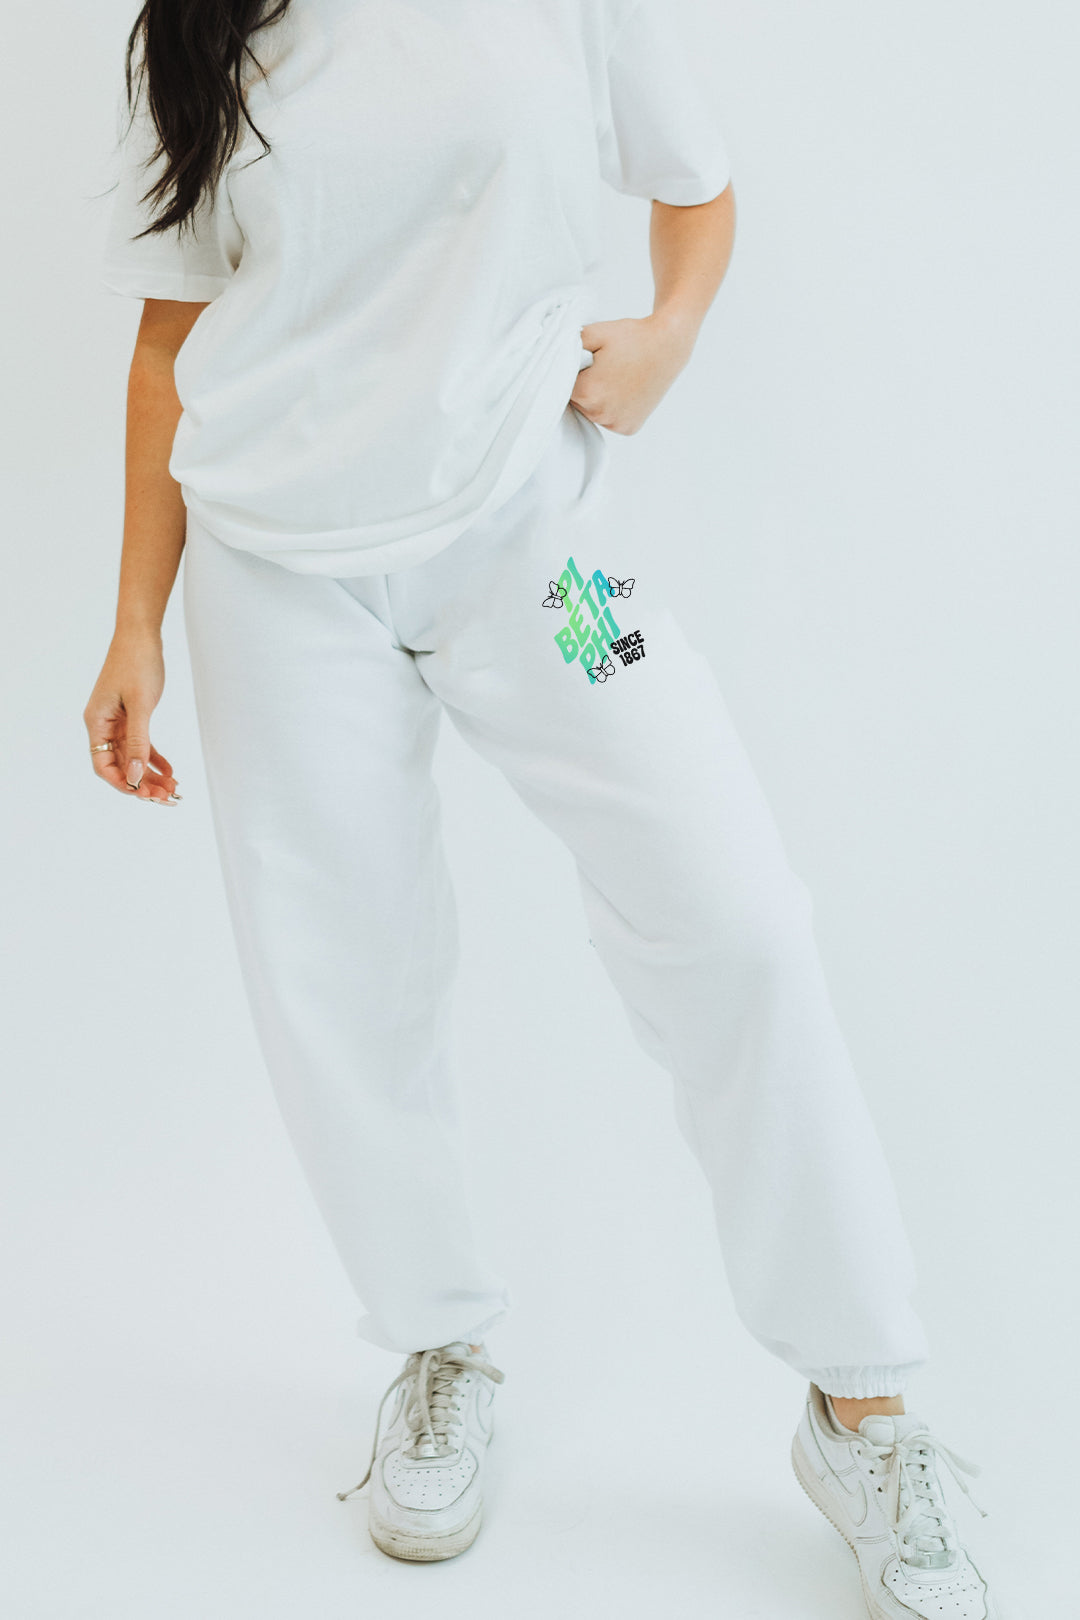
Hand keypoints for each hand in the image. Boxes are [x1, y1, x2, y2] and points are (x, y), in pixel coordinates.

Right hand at [84, 630, 180, 803]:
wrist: (141, 634)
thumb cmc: (136, 663)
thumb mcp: (140, 705)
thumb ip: (139, 742)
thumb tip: (136, 776)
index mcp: (96, 722)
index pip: (103, 765)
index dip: (123, 783)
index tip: (145, 795)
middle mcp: (103, 725)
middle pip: (120, 765)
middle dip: (142, 783)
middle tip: (167, 797)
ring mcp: (117, 721)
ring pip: (133, 757)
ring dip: (151, 774)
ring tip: (173, 788)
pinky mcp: (131, 715)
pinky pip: (142, 744)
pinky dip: (155, 758)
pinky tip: (170, 770)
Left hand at [569, 312, 697, 435]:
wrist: (668, 345)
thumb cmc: (631, 336)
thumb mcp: (594, 331)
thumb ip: (566, 342)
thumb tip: (551, 354)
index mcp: (587, 392)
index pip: (561, 387)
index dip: (571, 373)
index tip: (585, 362)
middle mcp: (600, 413)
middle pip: (576, 403)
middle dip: (583, 387)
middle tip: (602, 368)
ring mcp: (616, 423)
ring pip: (592, 413)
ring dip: (596, 400)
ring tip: (613, 378)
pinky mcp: (629, 428)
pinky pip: (609, 420)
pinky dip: (612, 409)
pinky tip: (622, 391)